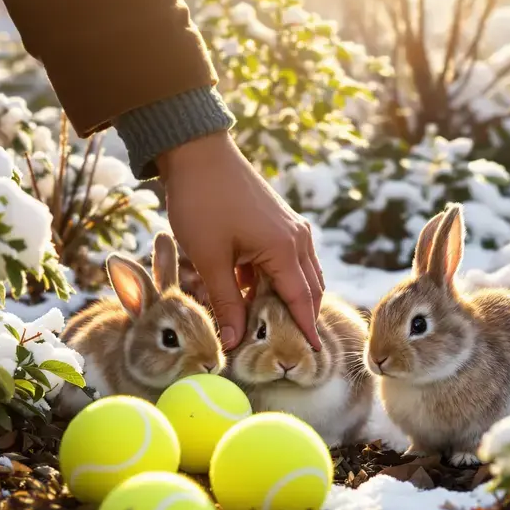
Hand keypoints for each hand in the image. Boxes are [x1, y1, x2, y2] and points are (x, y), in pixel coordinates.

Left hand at [158, 131, 323, 350]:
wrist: (197, 153)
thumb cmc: (202, 203)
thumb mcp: (210, 259)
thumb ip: (225, 303)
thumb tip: (234, 342)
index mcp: (285, 249)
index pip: (302, 301)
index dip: (305, 331)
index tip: (312, 356)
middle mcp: (297, 239)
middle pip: (308, 290)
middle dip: (300, 319)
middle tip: (290, 348)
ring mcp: (290, 229)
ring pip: (298, 276)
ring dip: (286, 300)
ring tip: (271, 327)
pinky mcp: (278, 223)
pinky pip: (284, 261)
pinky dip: (275, 282)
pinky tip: (252, 297)